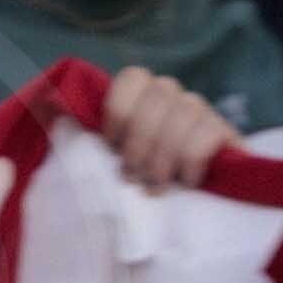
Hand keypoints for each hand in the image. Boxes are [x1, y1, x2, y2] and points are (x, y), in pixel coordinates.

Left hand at [91, 68, 239, 195]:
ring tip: (157, 185)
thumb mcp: (116, 158)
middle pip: (155, 97)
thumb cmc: (145, 180)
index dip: (119, 111)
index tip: (112, 146)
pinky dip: (192, 160)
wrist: (203, 205)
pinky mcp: (226, 131)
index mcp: (145, 95)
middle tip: (133, 177)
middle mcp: (174, 95)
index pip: (133, 77)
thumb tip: (56, 119)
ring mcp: (202, 111)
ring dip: (164, 155)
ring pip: (183, 113)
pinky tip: (188, 180)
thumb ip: (96, 141)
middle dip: (140, 141)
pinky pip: (207, 133)